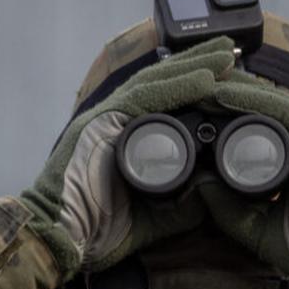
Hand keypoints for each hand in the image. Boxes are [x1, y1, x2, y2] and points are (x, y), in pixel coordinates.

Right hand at [21, 37, 236, 276]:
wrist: (57, 239)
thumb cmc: (93, 231)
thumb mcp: (150, 220)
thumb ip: (178, 209)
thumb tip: (209, 197)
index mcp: (125, 137)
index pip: (165, 101)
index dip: (195, 84)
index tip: (227, 76)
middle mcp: (116, 121)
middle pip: (163, 82)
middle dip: (199, 63)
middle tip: (232, 49)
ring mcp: (107, 119)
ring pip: (157, 81)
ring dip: (195, 66)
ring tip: (228, 55)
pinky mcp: (101, 123)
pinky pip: (145, 98)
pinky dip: (177, 86)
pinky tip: (206, 78)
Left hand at [199, 72, 288, 288]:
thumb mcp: (259, 229)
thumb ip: (230, 211)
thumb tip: (198, 187)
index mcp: (286, 162)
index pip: (244, 132)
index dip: (214, 122)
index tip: (180, 118)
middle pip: (250, 111)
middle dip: (215, 100)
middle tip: (179, 93)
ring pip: (262, 104)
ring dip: (227, 93)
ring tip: (193, 85)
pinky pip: (280, 111)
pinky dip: (251, 101)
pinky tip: (223, 93)